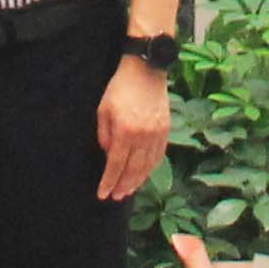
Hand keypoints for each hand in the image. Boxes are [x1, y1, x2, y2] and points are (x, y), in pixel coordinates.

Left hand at [92, 57, 171, 202]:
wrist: (146, 70)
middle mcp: (143, 136)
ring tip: (128, 190)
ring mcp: (157, 134)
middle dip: (123, 186)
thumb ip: (104, 135)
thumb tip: (108, 156)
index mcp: (125, 131)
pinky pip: (159, 156)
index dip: (108, 182)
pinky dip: (150, 168)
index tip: (102, 194)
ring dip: (137, 181)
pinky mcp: (166, 130)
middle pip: (132, 170)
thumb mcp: (103, 109)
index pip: (115, 165)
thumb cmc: (120, 88)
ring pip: (147, 166)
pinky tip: (144, 174)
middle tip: (116, 197)